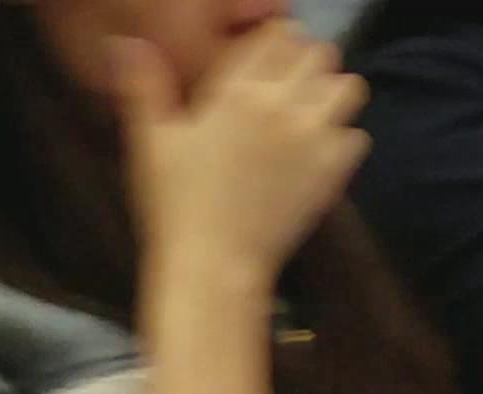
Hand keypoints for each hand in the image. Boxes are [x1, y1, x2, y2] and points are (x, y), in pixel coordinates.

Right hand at [117, 23, 364, 295]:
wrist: (211, 270)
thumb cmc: (175, 210)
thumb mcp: (151, 145)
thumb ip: (144, 88)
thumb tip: (126, 44)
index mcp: (237, 91)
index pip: (279, 35)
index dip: (274, 46)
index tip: (264, 68)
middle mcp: (281, 104)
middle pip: (320, 53)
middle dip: (306, 68)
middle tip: (288, 94)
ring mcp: (312, 137)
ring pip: (348, 86)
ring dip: (332, 98)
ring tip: (311, 119)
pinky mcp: (331, 173)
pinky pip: (357, 137)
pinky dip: (342, 143)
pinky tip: (319, 158)